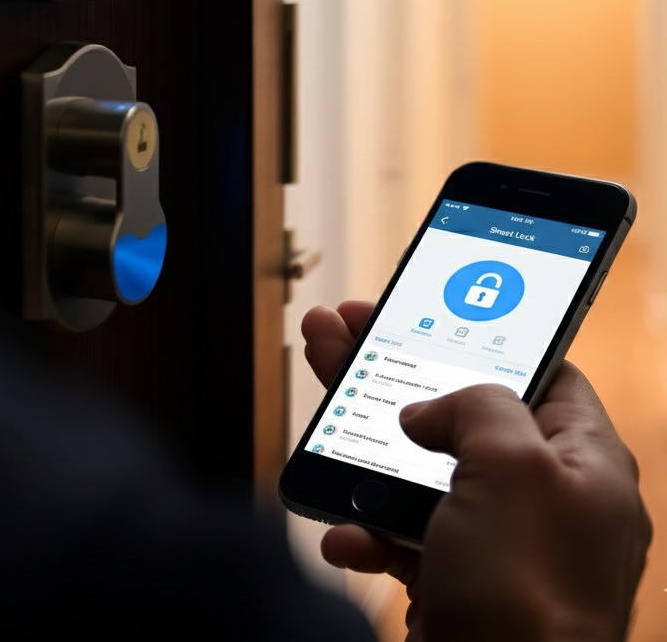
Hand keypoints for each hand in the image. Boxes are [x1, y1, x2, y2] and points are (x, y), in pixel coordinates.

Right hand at [302, 302, 651, 641]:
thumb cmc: (528, 593)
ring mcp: (497, 541)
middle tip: (347, 331)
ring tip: (322, 398)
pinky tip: (346, 534)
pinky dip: (369, 529)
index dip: (482, 337)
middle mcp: (544, 499)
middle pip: (462, 412)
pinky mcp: (456, 579)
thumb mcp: (513, 465)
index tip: (430, 312)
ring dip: (366, 444)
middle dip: (397, 374)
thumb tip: (429, 411)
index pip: (541, 372)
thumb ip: (477, 405)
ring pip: (423, 467)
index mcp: (583, 463)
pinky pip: (405, 534)